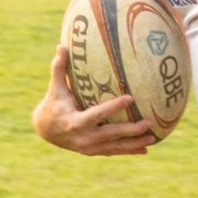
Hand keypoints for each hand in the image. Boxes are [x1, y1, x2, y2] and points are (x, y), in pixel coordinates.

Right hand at [31, 42, 155, 156]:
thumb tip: (61, 45)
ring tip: (152, 138)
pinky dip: (128, 151)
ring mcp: (88, 147)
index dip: (113, 107)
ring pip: (115, 147)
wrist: (45, 130)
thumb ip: (59, 68)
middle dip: (131, 130)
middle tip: (149, 122)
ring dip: (134, 144)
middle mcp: (83, 138)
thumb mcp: (55, 88)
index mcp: (75, 122)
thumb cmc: (53, 104)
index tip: (130, 98)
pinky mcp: (92, 152)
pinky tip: (144, 149)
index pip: (97, 114)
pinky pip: (113, 152)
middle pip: (111, 134)